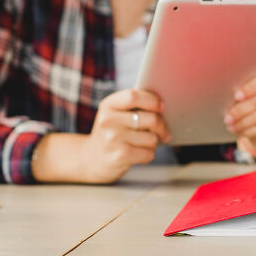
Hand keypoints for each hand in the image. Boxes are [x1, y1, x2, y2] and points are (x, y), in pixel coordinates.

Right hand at [32, 89, 169, 183]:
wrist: (91, 159)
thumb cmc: (112, 133)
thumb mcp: (115, 115)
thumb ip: (134, 107)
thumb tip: (163, 106)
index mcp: (108, 105)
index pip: (133, 96)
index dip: (152, 100)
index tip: (162, 107)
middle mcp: (108, 120)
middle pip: (150, 119)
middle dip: (162, 126)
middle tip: (164, 132)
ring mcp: (112, 138)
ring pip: (152, 138)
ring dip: (153, 143)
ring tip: (144, 144)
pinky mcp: (119, 156)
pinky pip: (148, 153)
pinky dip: (148, 155)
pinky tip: (139, 154)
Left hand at [224, 70, 255, 160]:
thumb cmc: (253, 105)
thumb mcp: (248, 94)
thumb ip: (242, 91)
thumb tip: (227, 94)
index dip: (251, 87)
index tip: (236, 96)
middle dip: (240, 109)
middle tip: (227, 117)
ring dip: (241, 122)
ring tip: (229, 125)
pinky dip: (247, 130)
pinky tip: (238, 131)